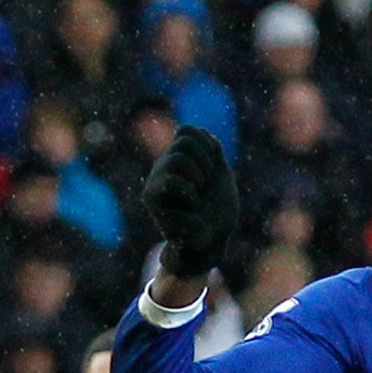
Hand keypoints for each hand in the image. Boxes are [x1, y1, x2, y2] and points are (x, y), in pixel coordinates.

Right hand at [141, 125, 237, 277]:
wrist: (211, 241)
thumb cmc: (217, 212)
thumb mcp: (221, 175)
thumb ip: (212, 151)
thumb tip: (201, 132)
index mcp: (180, 157)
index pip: (188, 131)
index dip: (207, 146)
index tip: (213, 169)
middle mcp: (164, 166)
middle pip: (184, 141)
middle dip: (205, 162)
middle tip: (205, 185)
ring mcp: (155, 180)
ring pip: (177, 158)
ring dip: (198, 177)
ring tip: (198, 195)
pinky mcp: (150, 197)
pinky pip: (171, 182)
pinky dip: (190, 194)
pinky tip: (190, 207)